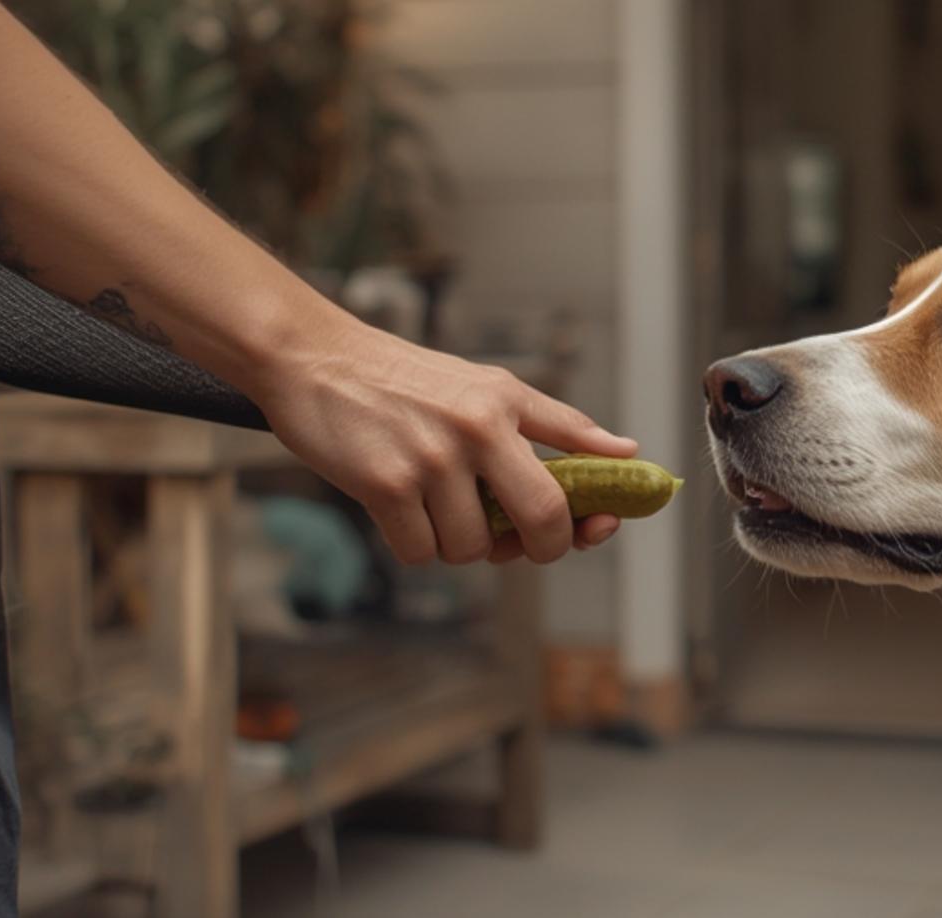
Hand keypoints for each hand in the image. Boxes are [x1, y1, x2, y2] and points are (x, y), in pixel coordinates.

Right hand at [251, 318, 637, 564]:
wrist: (315, 360)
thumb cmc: (406, 381)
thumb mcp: (489, 387)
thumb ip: (556, 423)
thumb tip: (627, 451)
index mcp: (508, 403)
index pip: (579, 458)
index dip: (599, 506)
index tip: (602, 526)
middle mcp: (478, 428)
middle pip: (542, 518)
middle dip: (540, 548)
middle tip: (518, 545)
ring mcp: (432, 459)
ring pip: (472, 548)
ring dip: (457, 544)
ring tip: (436, 505)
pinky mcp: (386, 485)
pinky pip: (422, 553)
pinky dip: (415, 544)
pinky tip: (401, 510)